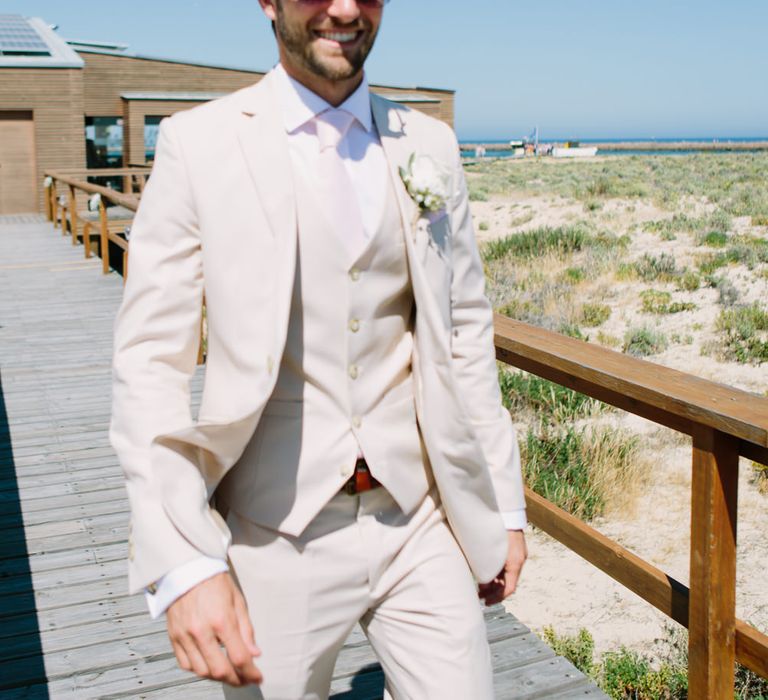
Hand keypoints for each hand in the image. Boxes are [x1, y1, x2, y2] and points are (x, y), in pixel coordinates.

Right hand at [166, 572, 262, 686]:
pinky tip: (209, 665)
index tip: (258, 678)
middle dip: (236, 680)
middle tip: (245, 679)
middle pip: (220, 670)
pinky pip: (186, 664)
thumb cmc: (215, 582)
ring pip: (202, 671)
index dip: (251, 673)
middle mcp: (201, 631)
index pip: (239, 657)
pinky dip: (199, 670)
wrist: (188, 569)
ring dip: (218, 677)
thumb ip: (246, 630)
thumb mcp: (238, 601)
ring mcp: (185, 635)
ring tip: (229, 673)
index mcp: (222, 620)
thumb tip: (255, 653)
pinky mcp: (174, 637)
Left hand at [478, 530, 527, 605]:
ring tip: (481, 585)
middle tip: (480, 595)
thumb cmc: (496, 529)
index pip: (509, 588)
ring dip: (495, 581)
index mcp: (515, 562)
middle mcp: (519, 559)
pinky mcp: (514, 548)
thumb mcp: (489, 551)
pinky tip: (486, 571)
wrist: (506, 511)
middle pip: (509, 582)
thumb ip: (486, 568)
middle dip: (495, 591)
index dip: (497, 597)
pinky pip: (507, 565)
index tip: (486, 602)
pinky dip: (498, 571)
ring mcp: (518, 553)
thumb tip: (483, 584)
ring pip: (508, 574)